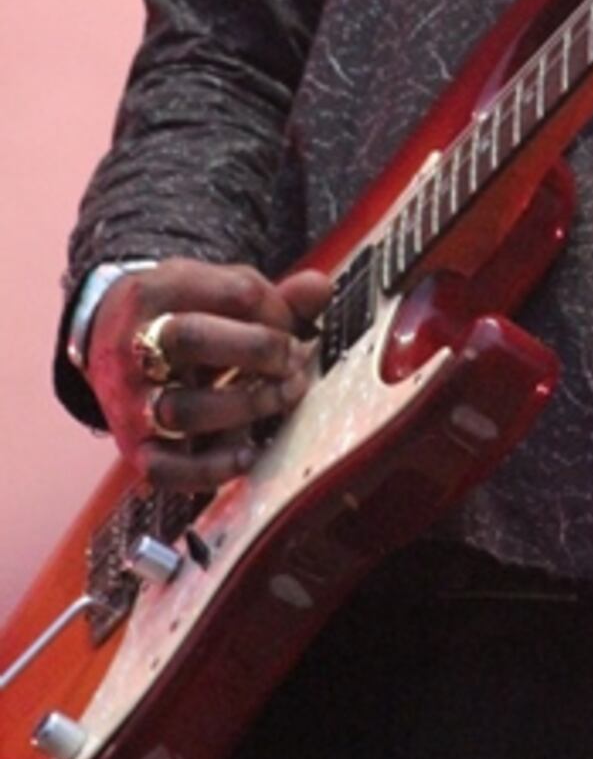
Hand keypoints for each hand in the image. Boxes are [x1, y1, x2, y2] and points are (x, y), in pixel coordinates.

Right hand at [87, 258, 331, 490]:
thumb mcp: (215, 290)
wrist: (106, 340)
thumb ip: (272, 296)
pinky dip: (210, 470)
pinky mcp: (132, 446)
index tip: (292, 325)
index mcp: (160, 292)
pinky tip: (248, 455)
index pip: (234, 292)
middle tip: (293, 360)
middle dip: (258, 350)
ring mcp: (130, 399)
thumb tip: (320, 288)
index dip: (277, 310)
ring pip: (181, 408)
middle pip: (192, 338)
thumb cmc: (181, 313)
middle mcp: (135, 344)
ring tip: (281, 397)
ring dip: (245, 406)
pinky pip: (164, 469)